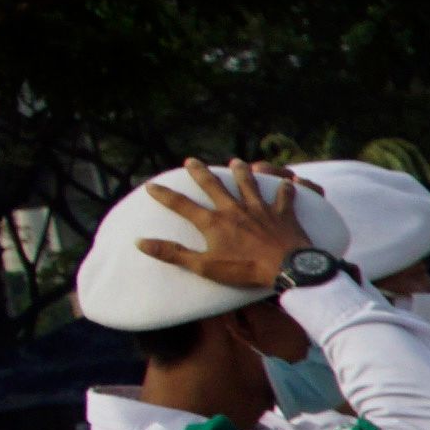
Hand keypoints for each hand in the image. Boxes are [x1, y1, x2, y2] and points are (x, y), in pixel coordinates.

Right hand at [128, 160, 314, 294]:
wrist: (286, 267)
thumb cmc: (244, 269)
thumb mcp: (203, 266)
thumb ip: (173, 253)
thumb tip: (140, 242)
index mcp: (214, 222)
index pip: (182, 205)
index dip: (164, 195)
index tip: (150, 185)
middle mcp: (234, 209)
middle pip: (214, 186)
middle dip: (200, 172)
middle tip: (191, 160)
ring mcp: (260, 209)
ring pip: (249, 185)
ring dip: (242, 172)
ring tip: (236, 162)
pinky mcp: (282, 214)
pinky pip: (285, 198)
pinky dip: (286, 190)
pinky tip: (289, 182)